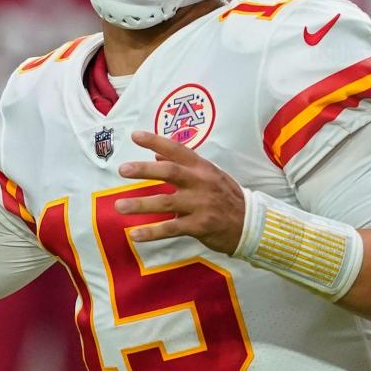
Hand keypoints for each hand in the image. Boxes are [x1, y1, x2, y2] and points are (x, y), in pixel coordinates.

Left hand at [116, 130, 246, 254]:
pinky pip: (172, 228)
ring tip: (119, 206)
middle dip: (144, 170)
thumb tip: (157, 153)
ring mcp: (201, 204)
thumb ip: (183, 164)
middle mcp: (201, 182)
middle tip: (122, 169)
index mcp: (202, 167)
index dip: (156, 141)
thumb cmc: (225, 196)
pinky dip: (153, 232)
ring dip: (141, 204)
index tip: (135, 136)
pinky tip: (135, 234)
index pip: (177, 150)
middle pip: (170, 172)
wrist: (251, 224)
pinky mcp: (200, 226)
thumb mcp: (209, 175)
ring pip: (166, 202)